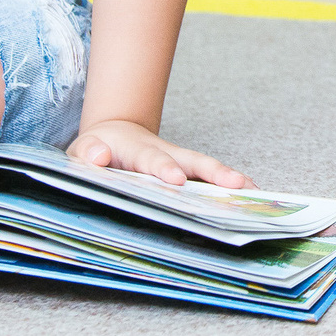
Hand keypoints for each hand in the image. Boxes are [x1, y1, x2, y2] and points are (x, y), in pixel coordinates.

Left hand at [69, 117, 252, 187]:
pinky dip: (232, 187)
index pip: (152, 160)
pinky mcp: (189, 171)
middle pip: (192, 160)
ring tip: (253, 192)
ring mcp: (180, 161)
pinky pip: (210, 179)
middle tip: (235, 184)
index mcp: (137, 150)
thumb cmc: (97, 150)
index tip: (175, 180)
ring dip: (229, 179)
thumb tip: (97, 157)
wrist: (114, 136)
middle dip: (213, 171)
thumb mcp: (82, 151)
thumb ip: (86, 153)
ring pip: (206, 168)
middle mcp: (165, 153)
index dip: (164, 169)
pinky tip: (253, 198)